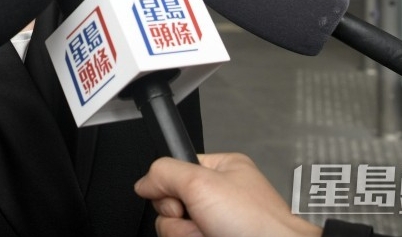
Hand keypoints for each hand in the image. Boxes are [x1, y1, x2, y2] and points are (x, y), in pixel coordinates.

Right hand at [134, 154, 321, 236]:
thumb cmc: (258, 223)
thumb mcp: (201, 183)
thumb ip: (165, 173)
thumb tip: (144, 182)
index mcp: (221, 170)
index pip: (174, 171)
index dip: (171, 187)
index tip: (179, 199)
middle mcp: (219, 196)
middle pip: (171, 204)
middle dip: (180, 218)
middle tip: (202, 220)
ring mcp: (218, 224)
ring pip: (176, 229)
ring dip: (188, 236)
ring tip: (212, 235)